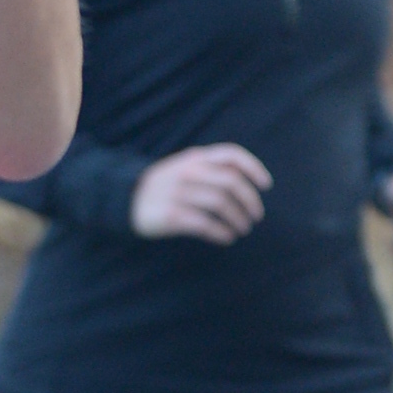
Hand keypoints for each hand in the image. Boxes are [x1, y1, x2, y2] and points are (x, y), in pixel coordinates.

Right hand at [131, 145, 270, 241]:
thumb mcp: (185, 167)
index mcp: (194, 158)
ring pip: (220, 204)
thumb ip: (211, 168)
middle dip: (250, 200)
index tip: (266, 185)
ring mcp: (177, 193)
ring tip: (243, 229)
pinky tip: (226, 238)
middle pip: (231, 183)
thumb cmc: (165, 185)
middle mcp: (187, 172)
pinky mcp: (169, 215)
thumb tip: (248, 182)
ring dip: (238, 219)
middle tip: (256, 216)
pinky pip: (204, 224)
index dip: (254, 168)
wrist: (125, 199)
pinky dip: (221, 232)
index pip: (231, 155)